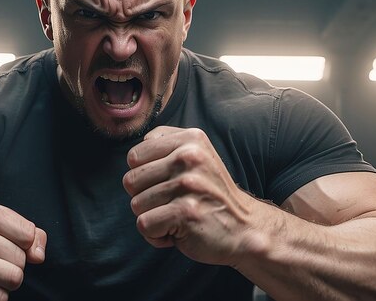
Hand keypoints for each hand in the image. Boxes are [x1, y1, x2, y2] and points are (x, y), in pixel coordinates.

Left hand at [123, 126, 253, 265]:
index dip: (143, 176)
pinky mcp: (185, 212)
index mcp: (190, 139)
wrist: (245, 228)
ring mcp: (188, 184)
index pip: (134, 155)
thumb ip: (166, 146)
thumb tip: (134, 153)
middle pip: (130, 180)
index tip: (166, 184)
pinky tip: (177, 232)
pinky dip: (156, 236)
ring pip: (136, 204)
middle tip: (171, 203)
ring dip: (152, 218)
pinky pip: (144, 225)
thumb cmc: (210, 195)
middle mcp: (189, 156)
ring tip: (177, 217)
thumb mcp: (197, 156)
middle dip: (144, 198)